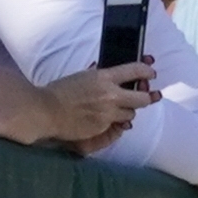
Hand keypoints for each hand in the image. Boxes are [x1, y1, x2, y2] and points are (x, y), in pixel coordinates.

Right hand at [37, 59, 156, 155]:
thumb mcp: (83, 76)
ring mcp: (108, 112)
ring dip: (127, 111)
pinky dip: (114, 121)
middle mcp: (110, 94)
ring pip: (131, 114)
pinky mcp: (103, 127)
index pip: (135, 70)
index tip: (151, 73)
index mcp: (104, 77)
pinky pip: (116, 124)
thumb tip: (109, 71)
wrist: (46, 111)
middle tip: (143, 95)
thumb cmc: (60, 92)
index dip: (147, 71)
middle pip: (143, 98)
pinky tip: (104, 118)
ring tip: (116, 109)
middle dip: (146, 97)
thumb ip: (100, 75)